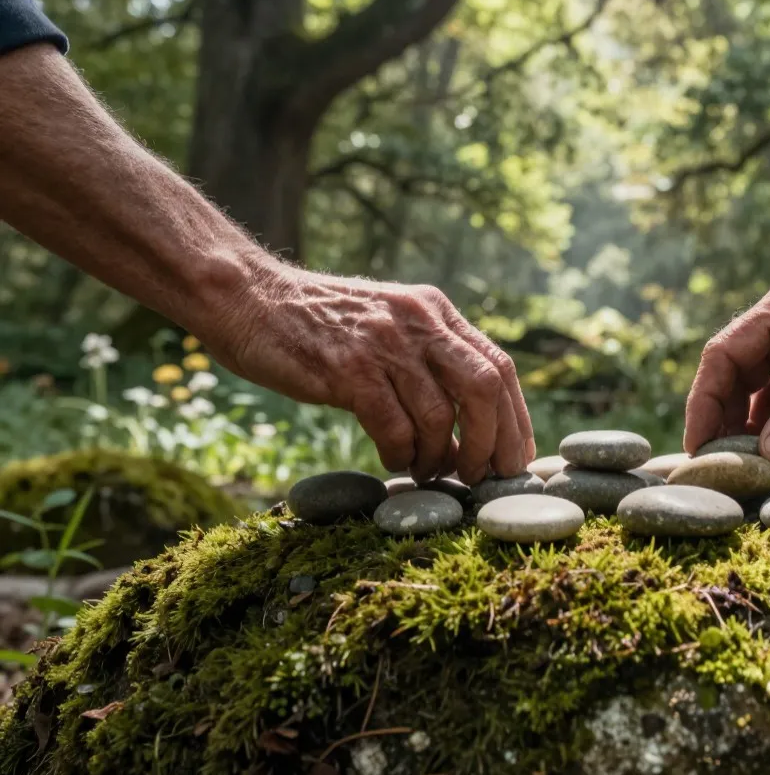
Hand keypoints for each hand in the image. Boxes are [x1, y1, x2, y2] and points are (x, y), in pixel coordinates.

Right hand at [198, 264, 533, 484]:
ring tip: (426, 471)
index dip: (515, 419)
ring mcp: (383, 343)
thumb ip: (428, 358)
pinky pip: (394, 427)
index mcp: (434, 310)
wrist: (249, 298)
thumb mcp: (388, 323)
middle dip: (492, 442)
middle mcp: (418, 321)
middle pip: (485, 389)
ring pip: (441, 415)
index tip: (516, 459)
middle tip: (480, 476)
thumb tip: (469, 427)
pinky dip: (402, 454)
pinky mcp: (347, 370)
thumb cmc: (319, 325)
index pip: (499, 366)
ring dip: (440, 457)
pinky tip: (394, 460)